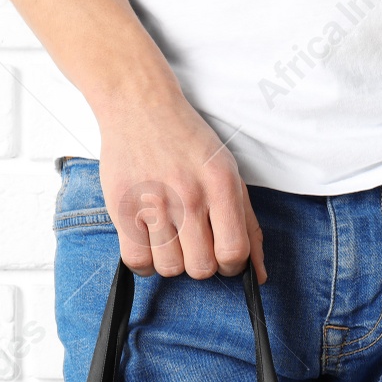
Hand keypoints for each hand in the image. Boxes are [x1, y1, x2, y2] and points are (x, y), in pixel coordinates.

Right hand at [97, 94, 266, 282]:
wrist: (140, 106)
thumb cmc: (188, 143)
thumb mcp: (229, 174)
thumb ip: (248, 225)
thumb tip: (259, 275)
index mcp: (221, 186)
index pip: (234, 252)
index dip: (232, 266)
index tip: (223, 258)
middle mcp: (189, 195)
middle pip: (201, 267)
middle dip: (200, 264)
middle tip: (194, 245)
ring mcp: (153, 202)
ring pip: (169, 268)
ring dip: (171, 263)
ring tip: (170, 240)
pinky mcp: (123, 208)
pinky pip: (136, 261)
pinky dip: (144, 264)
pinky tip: (149, 246)